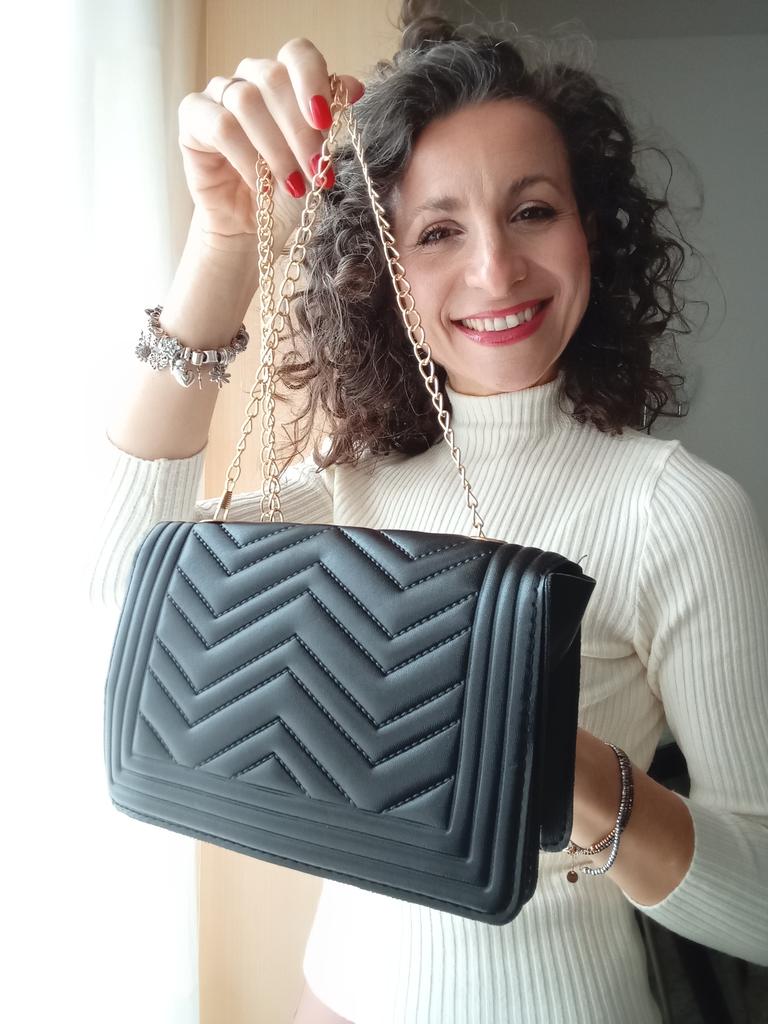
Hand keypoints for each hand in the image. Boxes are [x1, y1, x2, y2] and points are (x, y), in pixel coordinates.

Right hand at [176, 38, 364, 241]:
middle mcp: (250, 77)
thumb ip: (330, 121)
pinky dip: (245, 158)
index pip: (298, 53)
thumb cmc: (285, 189)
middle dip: (299, 130)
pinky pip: (220, 127)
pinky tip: (260, 184)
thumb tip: (355, 85)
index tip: (325, 121)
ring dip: (275, 149)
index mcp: (284, 77)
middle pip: (272, 78)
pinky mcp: (193, 117)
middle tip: (316, 171)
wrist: (252, 225)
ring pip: (246, 101)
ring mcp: (218, 93)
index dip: (312, 81)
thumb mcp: (317, 157)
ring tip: (293, 185)